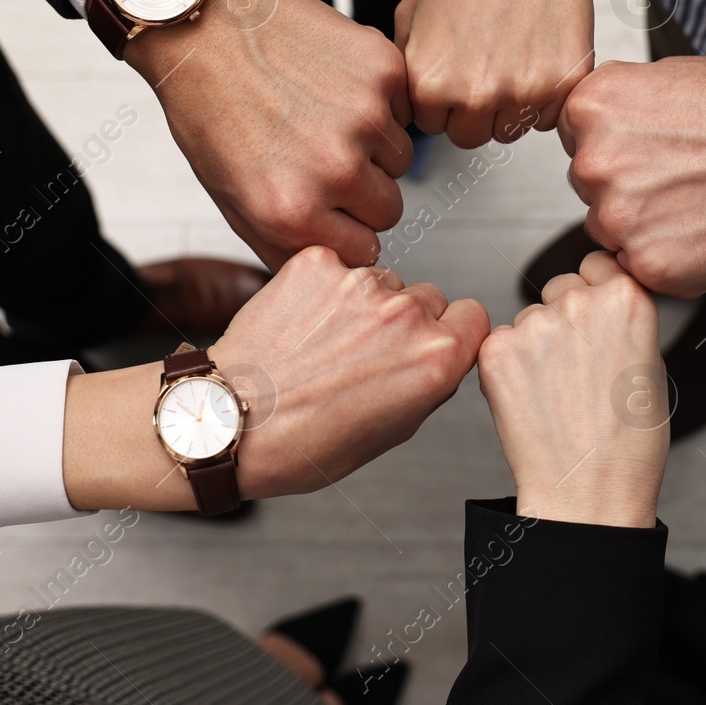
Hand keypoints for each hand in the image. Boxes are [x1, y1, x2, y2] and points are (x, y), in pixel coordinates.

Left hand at [63, 246, 489, 510]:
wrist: (231, 422)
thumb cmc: (302, 441)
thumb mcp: (393, 432)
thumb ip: (430, 383)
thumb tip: (443, 356)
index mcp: (434, 358)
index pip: (474, 317)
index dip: (453, 334)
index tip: (434, 344)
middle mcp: (403, 314)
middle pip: (429, 297)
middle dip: (406, 322)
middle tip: (365, 354)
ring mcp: (359, 283)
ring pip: (382, 280)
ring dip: (363, 304)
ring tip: (324, 345)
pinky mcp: (317, 263)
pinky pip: (337, 267)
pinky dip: (323, 288)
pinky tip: (302, 324)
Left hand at [125, 0, 411, 269]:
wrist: (205, 26)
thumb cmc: (211, 108)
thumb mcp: (231, 199)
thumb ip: (286, 244)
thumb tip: (336, 267)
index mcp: (292, 212)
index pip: (363, 252)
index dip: (346, 228)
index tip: (329, 207)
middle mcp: (333, 169)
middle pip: (388, 210)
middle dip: (362, 191)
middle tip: (320, 154)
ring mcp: (364, 117)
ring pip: (401, 160)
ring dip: (374, 145)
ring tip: (324, 117)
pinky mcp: (382, 72)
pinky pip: (404, 109)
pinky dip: (381, 102)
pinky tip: (335, 86)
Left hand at [395, 0, 597, 148]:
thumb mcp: (410, 12)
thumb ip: (404, 66)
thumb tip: (399, 108)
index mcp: (429, 81)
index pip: (429, 124)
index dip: (440, 98)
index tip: (454, 68)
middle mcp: (474, 94)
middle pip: (469, 136)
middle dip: (473, 109)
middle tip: (484, 64)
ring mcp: (522, 92)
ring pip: (510, 131)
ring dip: (509, 106)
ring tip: (510, 57)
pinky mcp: (563, 84)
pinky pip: (548, 118)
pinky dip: (545, 96)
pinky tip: (536, 55)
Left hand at [477, 252, 666, 527]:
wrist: (588, 493)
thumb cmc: (627, 444)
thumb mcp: (649, 365)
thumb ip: (621, 321)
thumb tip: (599, 303)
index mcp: (626, 298)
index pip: (598, 264)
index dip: (596, 292)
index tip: (595, 317)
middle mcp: (579, 301)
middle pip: (559, 287)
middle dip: (563, 316)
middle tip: (574, 368)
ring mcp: (534, 323)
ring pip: (529, 318)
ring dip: (536, 345)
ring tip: (556, 395)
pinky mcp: (497, 349)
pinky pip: (501, 344)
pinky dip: (509, 367)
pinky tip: (530, 402)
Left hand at [558, 57, 705, 296]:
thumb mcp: (674, 74)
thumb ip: (622, 102)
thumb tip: (594, 120)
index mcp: (593, 105)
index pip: (574, 134)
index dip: (616, 140)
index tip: (653, 142)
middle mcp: (594, 160)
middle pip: (589, 183)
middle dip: (627, 182)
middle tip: (686, 171)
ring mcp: (618, 216)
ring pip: (611, 227)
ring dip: (645, 221)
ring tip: (702, 198)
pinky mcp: (649, 263)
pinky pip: (641, 265)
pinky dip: (671, 255)